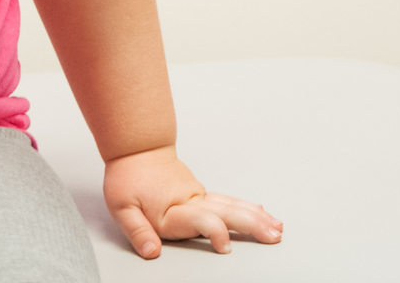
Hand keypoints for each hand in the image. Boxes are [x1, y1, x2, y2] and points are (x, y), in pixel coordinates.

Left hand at [101, 145, 282, 258]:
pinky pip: (230, 201)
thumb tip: (152, 251)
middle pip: (227, 212)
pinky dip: (249, 208)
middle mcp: (191, 202)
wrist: (137, 149)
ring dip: (257, 217)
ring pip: (233, 206)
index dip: (215, 232)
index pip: (200, 220)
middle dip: (252, 225)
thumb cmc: (129, 177)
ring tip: (277, 228)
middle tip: (273, 236)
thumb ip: (138, 232)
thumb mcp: (122, 208)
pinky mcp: (202, 193)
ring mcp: (199, 196)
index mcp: (173, 210)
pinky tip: (262, 214)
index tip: (225, 247)